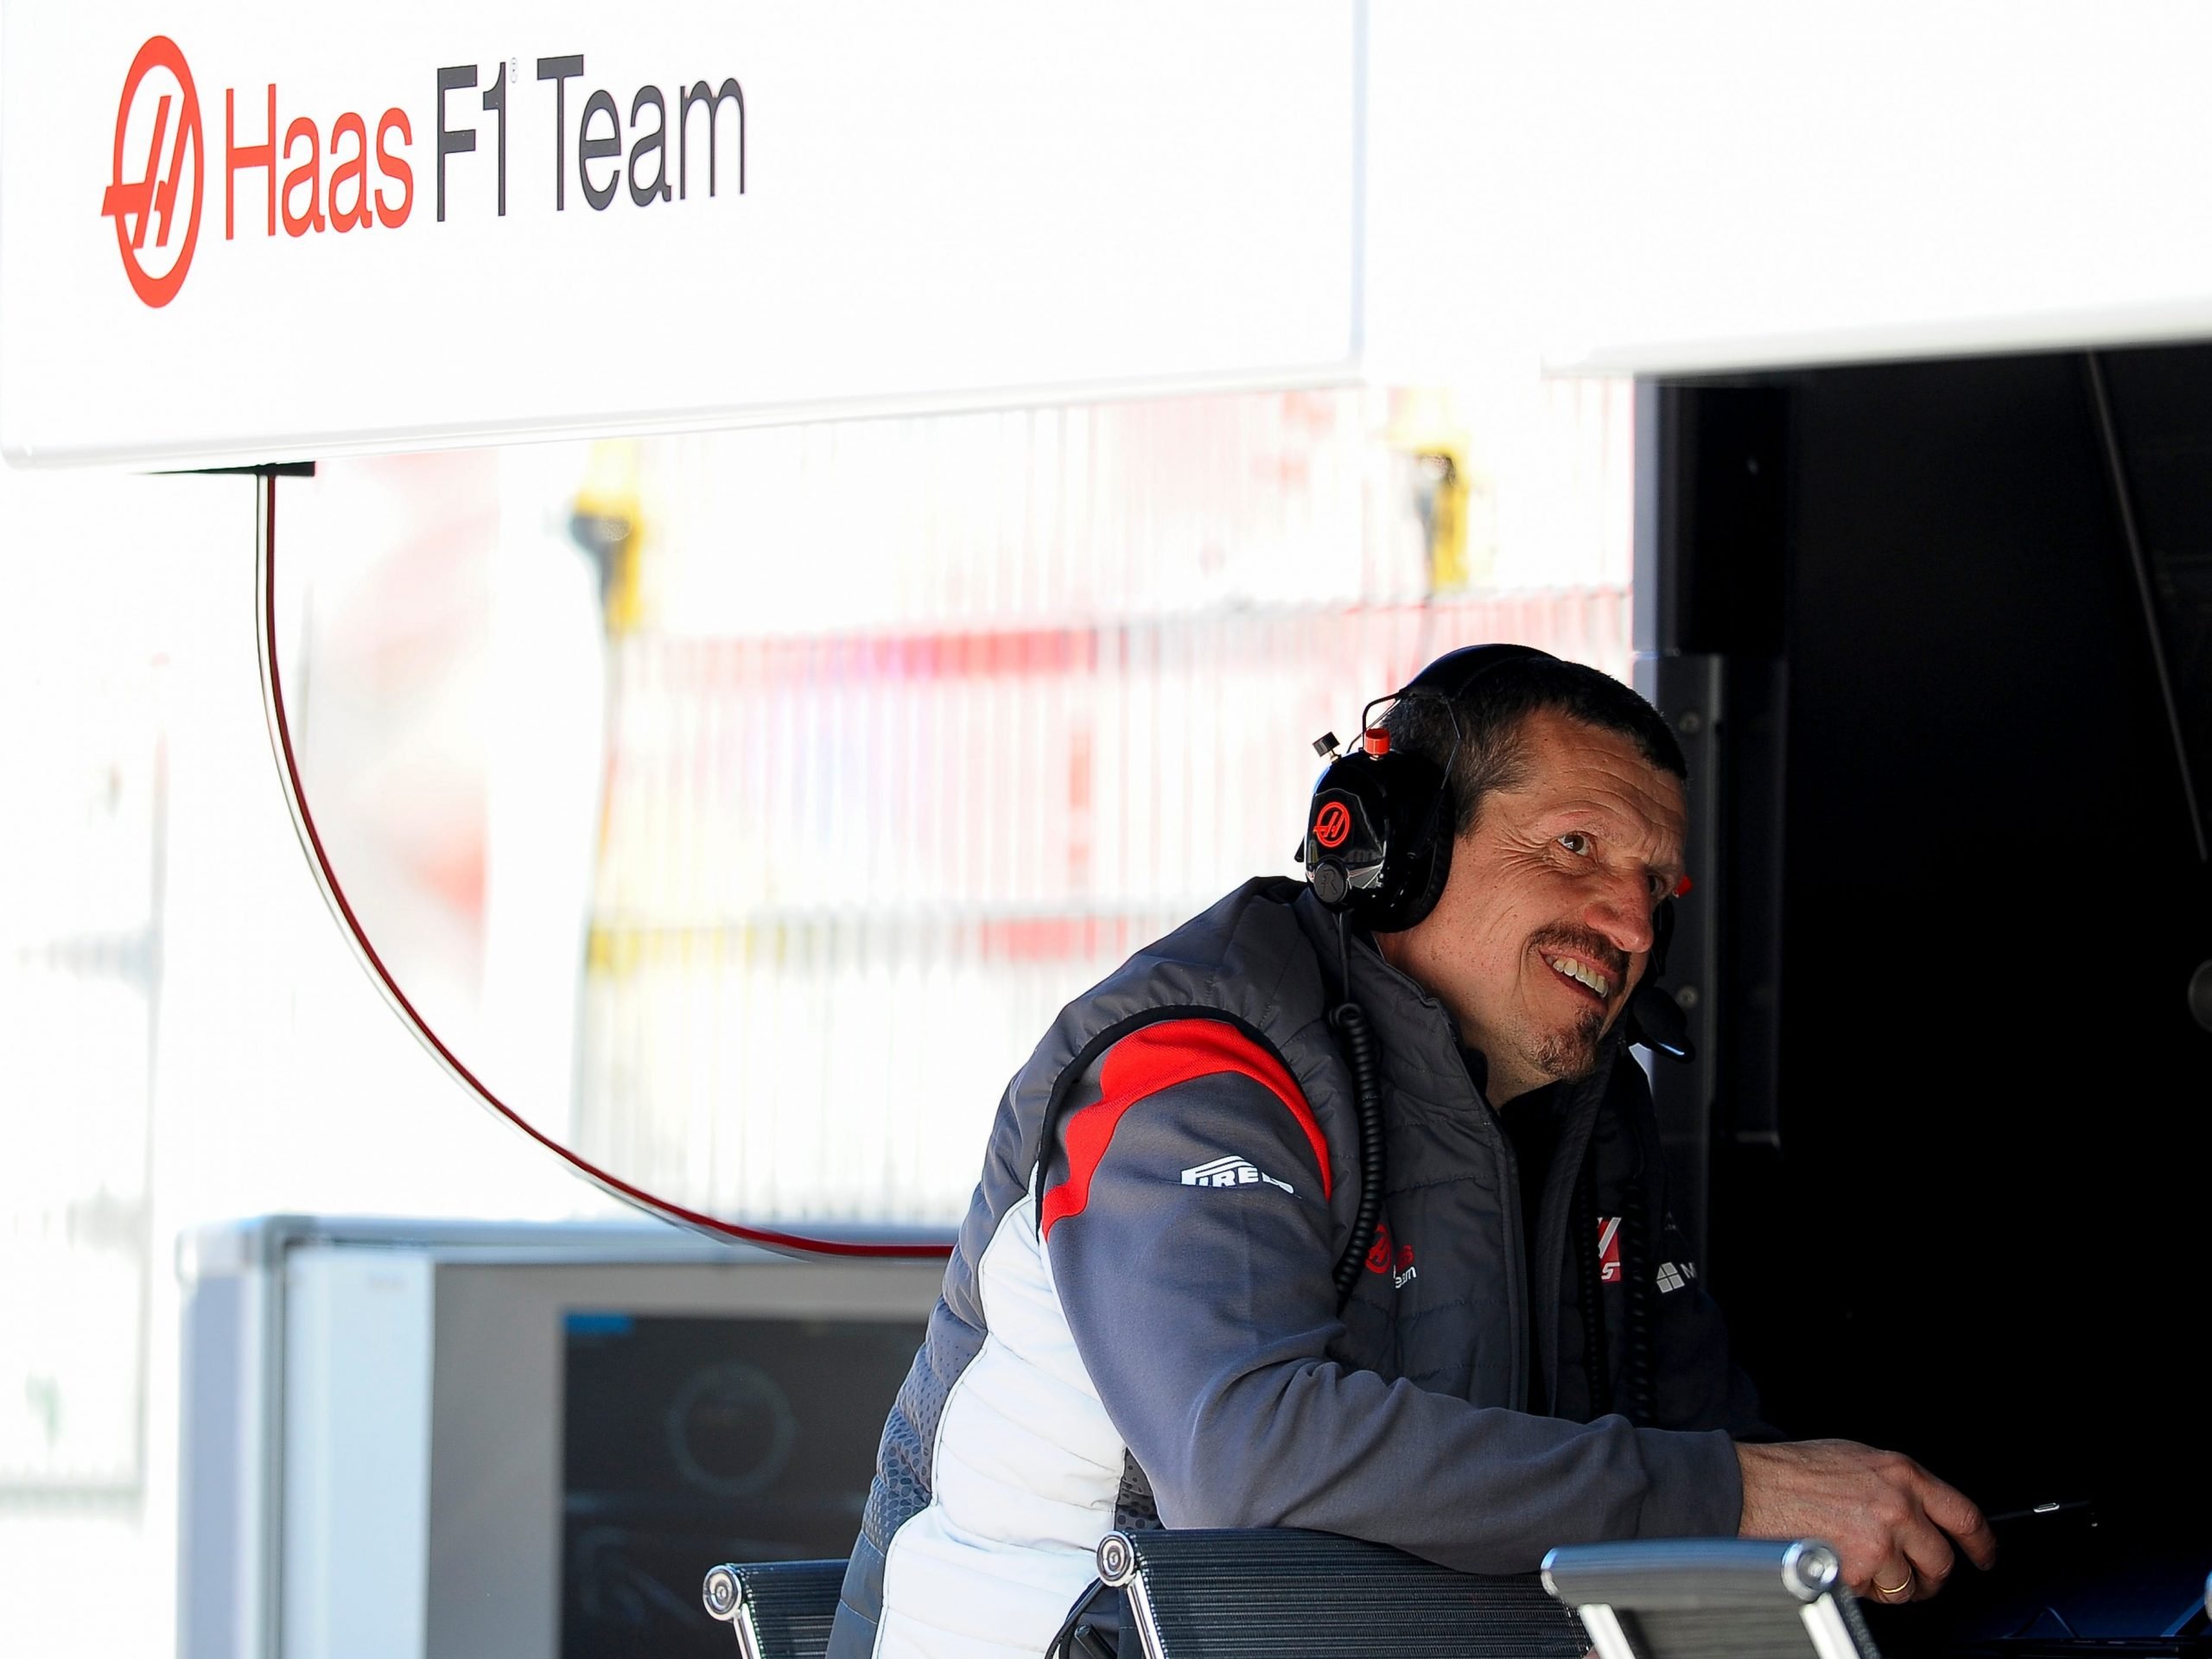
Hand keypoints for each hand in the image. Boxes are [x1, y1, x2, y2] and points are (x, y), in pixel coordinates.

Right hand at [1736, 1439, 1996, 1603]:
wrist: (1750, 1487)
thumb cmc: (1792, 1471)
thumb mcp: (1856, 1458)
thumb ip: (1894, 1483)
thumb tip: (1917, 1509)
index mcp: (1901, 1474)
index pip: (1963, 1515)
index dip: (1981, 1543)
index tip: (1983, 1556)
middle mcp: (1898, 1507)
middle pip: (1941, 1560)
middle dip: (1930, 1577)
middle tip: (1916, 1579)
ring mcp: (1880, 1540)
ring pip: (1908, 1585)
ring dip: (1890, 1584)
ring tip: (1860, 1565)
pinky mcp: (1858, 1570)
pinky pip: (1875, 1594)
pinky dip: (1860, 1587)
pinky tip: (1838, 1563)